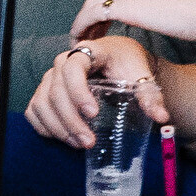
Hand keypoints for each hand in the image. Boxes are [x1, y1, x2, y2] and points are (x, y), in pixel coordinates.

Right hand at [25, 33, 165, 148]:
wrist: (119, 61)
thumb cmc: (128, 64)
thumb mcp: (142, 75)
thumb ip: (151, 95)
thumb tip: (161, 117)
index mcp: (87, 52)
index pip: (71, 69)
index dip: (78, 92)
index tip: (93, 113)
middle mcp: (62, 62)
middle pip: (55, 91)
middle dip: (70, 120)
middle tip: (88, 140)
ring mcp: (50, 77)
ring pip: (42, 103)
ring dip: (58, 128)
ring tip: (80, 143)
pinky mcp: (44, 91)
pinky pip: (34, 110)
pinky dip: (44, 126)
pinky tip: (62, 137)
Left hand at [72, 0, 195, 47]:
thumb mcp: (183, 3)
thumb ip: (167, 6)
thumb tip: (168, 16)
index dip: (108, 7)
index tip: (105, 24)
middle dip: (93, 15)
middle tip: (89, 34)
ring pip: (94, 4)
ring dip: (84, 22)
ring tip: (82, 40)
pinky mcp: (125, 5)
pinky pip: (91, 14)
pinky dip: (82, 26)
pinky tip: (81, 40)